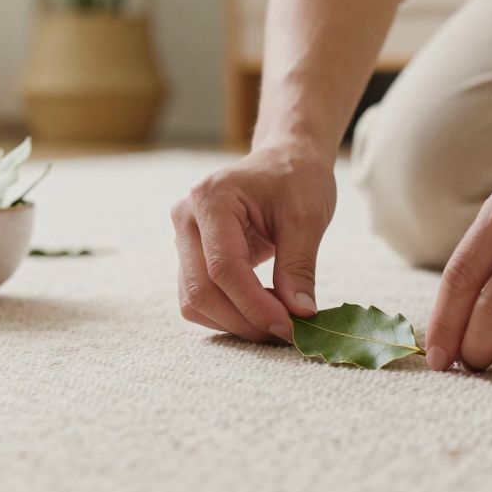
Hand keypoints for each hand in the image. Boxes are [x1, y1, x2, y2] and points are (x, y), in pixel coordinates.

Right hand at [170, 146, 335, 342]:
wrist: (285, 159)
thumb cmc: (297, 178)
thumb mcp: (308, 217)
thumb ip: (299, 266)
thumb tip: (299, 315)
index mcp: (211, 199)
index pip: (223, 268)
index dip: (255, 305)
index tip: (290, 327)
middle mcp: (186, 218)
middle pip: (201, 290)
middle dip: (244, 319)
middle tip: (286, 332)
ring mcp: (184, 238)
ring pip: (194, 301)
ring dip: (235, 322)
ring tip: (277, 320)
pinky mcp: (191, 256)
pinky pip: (200, 298)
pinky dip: (229, 313)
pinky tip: (263, 309)